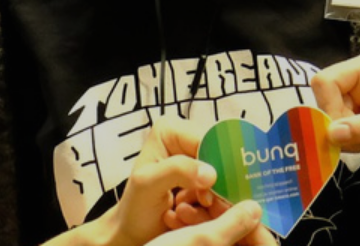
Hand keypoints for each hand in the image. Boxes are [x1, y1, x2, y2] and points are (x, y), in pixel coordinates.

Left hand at [69, 117, 266, 245]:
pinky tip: (202, 210)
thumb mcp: (149, 184)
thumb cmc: (135, 208)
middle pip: (219, 155)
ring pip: (224, 173)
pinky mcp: (202, 177)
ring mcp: (195, 159)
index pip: (207, 139)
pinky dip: (216, 201)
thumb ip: (177, 171)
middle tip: (209, 201)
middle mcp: (185, 139)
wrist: (135, 230)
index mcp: (170, 130)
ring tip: (201, 207)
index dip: (217, 161)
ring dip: (218, 194)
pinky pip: (221, 186)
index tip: (217, 186)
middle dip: (218, 181)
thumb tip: (210, 172)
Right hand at [146, 201, 264, 245]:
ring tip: (180, 206)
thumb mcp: (204, 239)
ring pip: (216, 234)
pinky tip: (172, 215)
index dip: (252, 215)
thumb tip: (255, 209)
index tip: (243, 192)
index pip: (262, 239)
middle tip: (204, 196)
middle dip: (219, 212)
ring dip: (199, 217)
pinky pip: (199, 239)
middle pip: (237, 233)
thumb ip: (235, 222)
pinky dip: (188, 227)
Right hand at [311, 53, 359, 195]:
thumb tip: (331, 132)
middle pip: (319, 101)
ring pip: (322, 120)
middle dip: (333, 125)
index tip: (344, 130)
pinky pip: (329, 134)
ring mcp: (349, 103)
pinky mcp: (349, 122)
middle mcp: (352, 82)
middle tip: (358, 139)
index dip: (328, 107)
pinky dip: (340, 145)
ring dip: (338, 138)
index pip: (325, 82)